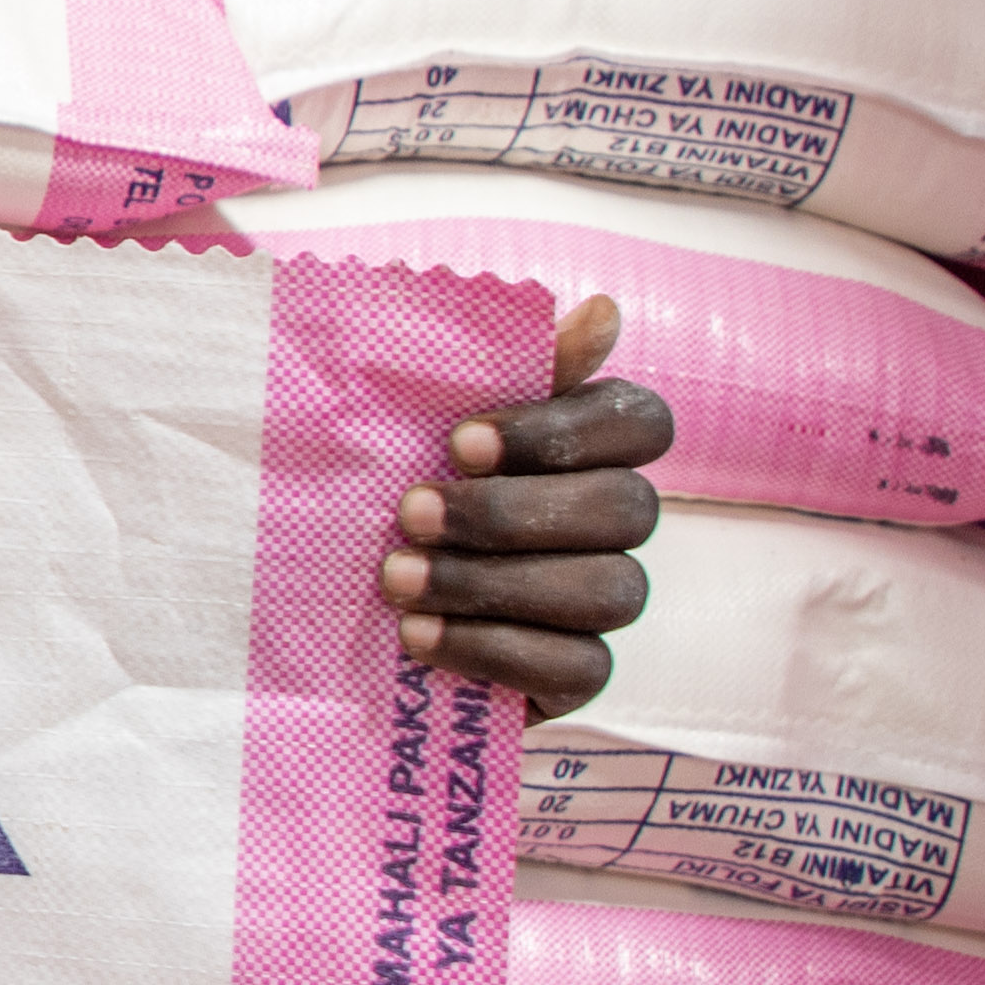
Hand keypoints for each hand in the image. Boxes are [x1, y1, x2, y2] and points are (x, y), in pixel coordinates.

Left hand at [385, 295, 670, 722]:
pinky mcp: (581, 675)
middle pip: (625, 509)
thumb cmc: (397, 493)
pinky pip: (580, 667)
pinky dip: (495, 651)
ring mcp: (606, 599)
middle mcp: (617, 521)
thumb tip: (600, 310)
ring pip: (606, 589)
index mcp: (594, 446)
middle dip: (509, 514)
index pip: (640, 422)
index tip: (459, 442)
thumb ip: (511, 368)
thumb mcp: (427, 426)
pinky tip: (420, 637)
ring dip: (492, 583)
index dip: (560, 432)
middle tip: (410, 514)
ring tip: (398, 580)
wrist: (344, 608)